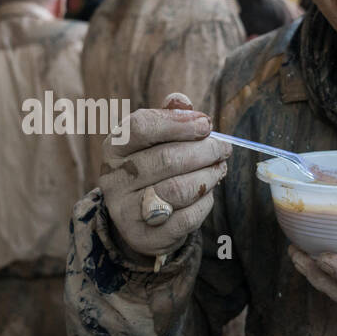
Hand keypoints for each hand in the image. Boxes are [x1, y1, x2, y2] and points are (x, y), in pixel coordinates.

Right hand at [100, 93, 229, 259]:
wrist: (139, 221)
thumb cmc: (151, 170)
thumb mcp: (153, 142)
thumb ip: (167, 118)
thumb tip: (181, 100)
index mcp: (113, 148)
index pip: (141, 127)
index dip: (178, 122)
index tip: (206, 123)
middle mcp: (114, 180)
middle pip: (166, 159)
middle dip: (204, 151)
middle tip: (223, 148)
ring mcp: (126, 211)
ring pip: (179, 189)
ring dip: (209, 175)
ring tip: (220, 168)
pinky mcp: (146, 236)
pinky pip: (187, 217)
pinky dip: (205, 202)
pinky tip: (208, 192)